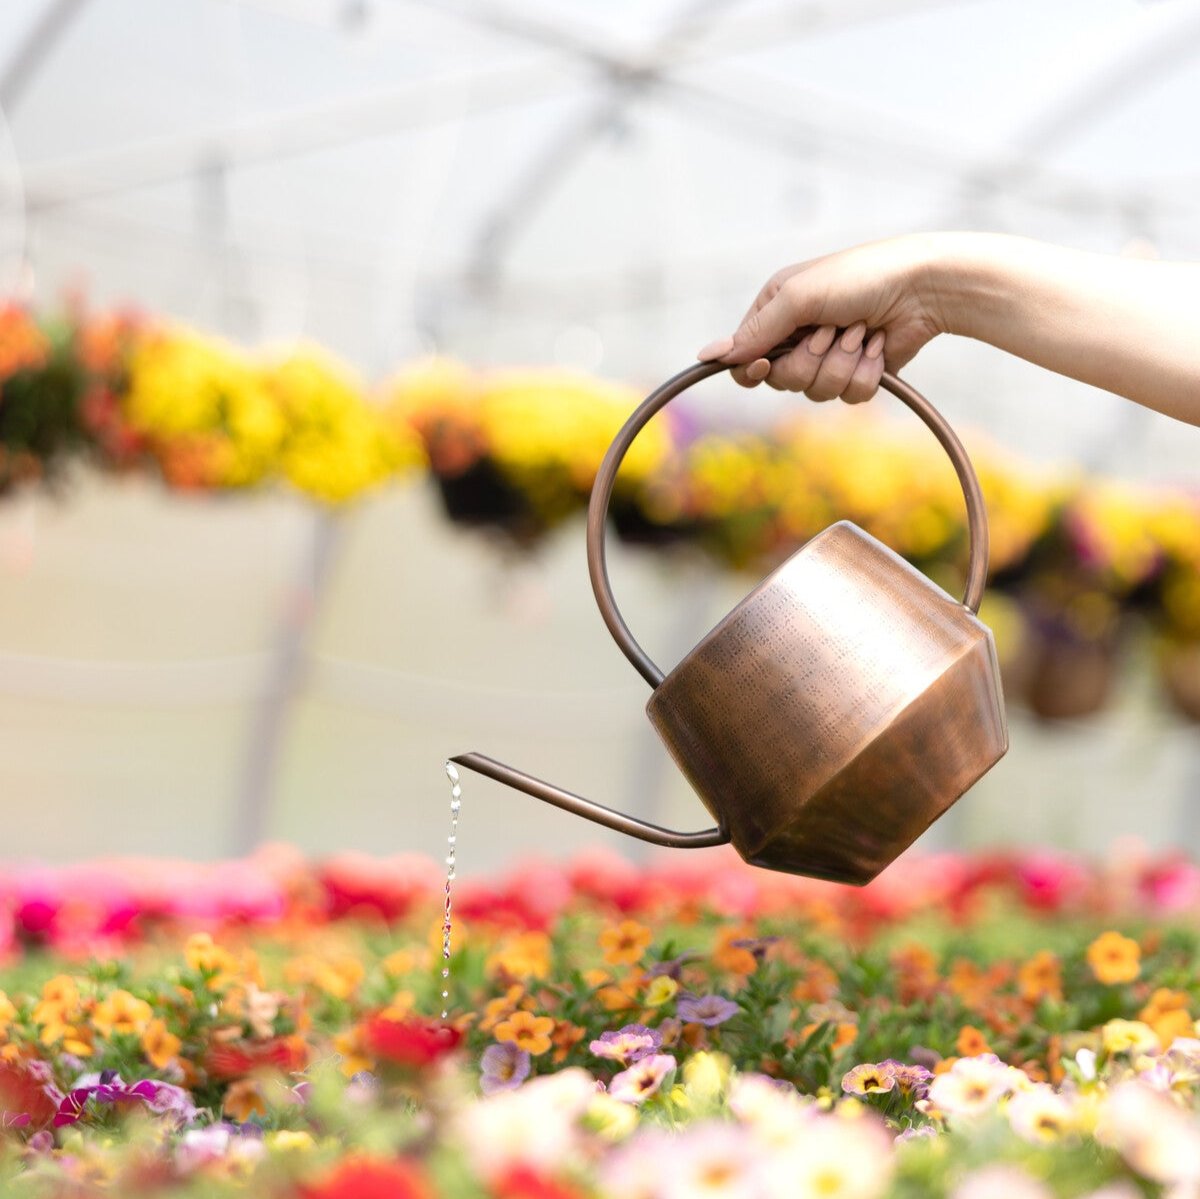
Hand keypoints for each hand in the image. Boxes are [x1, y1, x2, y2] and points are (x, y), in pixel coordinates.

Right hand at [697, 236, 942, 402]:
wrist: (922, 288)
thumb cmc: (860, 278)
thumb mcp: (799, 298)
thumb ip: (755, 332)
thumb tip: (706, 357)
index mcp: (777, 312)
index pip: (746, 361)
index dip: (755, 371)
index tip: (767, 366)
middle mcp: (798, 337)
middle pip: (782, 382)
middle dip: (810, 361)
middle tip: (832, 331)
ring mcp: (829, 358)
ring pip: (817, 393)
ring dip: (843, 364)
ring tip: (861, 333)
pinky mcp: (857, 374)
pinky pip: (849, 397)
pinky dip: (866, 372)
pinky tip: (878, 346)